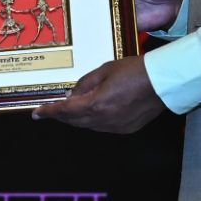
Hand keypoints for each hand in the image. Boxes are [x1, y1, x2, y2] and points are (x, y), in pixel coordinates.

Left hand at [32, 57, 165, 133]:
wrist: (164, 82)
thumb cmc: (135, 71)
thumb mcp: (105, 70)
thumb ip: (85, 84)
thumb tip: (72, 95)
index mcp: (96, 104)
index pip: (65, 110)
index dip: (48, 112)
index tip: (36, 113)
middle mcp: (104, 120)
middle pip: (74, 121)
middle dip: (61, 115)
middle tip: (51, 110)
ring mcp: (116, 127)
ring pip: (88, 126)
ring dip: (77, 118)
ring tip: (70, 109)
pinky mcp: (127, 129)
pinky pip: (103, 127)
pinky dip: (93, 121)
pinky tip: (93, 112)